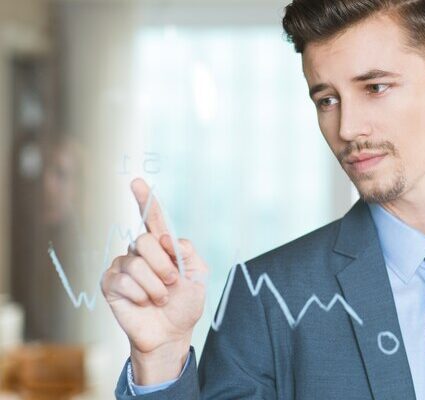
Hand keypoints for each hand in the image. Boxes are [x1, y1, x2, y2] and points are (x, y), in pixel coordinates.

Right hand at [101, 178, 208, 384]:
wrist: (171, 333)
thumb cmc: (185, 304)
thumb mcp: (198, 275)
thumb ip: (187, 252)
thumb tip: (163, 238)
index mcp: (162, 247)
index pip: (153, 218)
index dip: (145, 200)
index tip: (137, 182)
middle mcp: (140, 252)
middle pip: (145, 239)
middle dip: (164, 265)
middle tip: (172, 283)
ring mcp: (123, 266)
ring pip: (136, 263)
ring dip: (155, 285)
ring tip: (160, 298)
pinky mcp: (110, 283)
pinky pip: (123, 280)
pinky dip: (140, 294)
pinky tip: (143, 303)